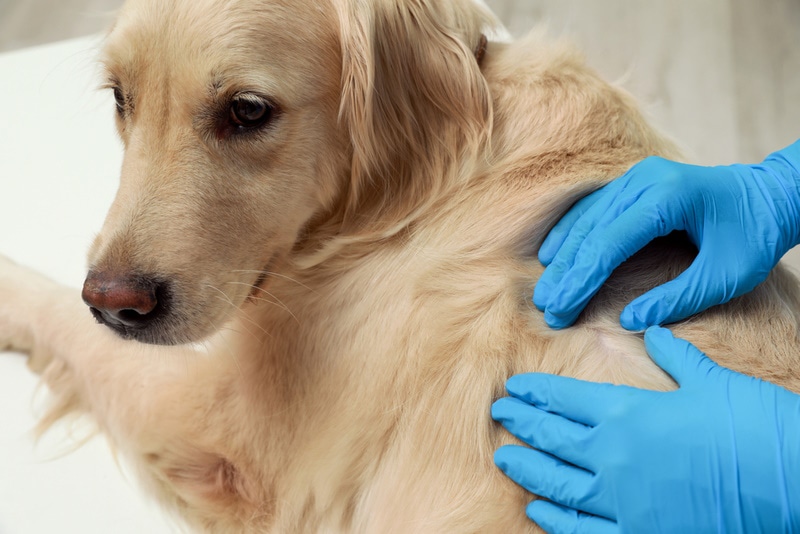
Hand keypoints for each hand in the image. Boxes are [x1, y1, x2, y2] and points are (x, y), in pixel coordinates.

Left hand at [492, 326, 799, 532]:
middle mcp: (614, 455)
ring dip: (525, 469)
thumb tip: (653, 331)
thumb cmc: (754, 425)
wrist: (792, 482)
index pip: (565, 398)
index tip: (514, 388)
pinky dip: (555, 519)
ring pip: (556, 483)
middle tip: (498, 414)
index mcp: (629, 412)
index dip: (536, 392)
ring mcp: (622, 500)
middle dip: (520, 423)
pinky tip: (537, 508)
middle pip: (551, 436)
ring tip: (503, 458)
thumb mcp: (711, 380)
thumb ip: (674, 355)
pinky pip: (582, 530)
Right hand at [534, 141, 799, 329]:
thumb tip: (629, 322)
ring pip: (586, 219)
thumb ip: (677, 299)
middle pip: (590, 232)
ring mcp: (637, 177)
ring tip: (545, 290)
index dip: (580, 282)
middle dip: (565, 273)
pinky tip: (552, 253)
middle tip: (545, 308)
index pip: (608, 246)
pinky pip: (593, 207)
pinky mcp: (634, 181)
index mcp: (666, 199)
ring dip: (563, 256)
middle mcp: (644, 181)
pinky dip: (571, 231)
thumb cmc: (755, 236)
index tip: (560, 312)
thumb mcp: (725, 276)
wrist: (772, 195)